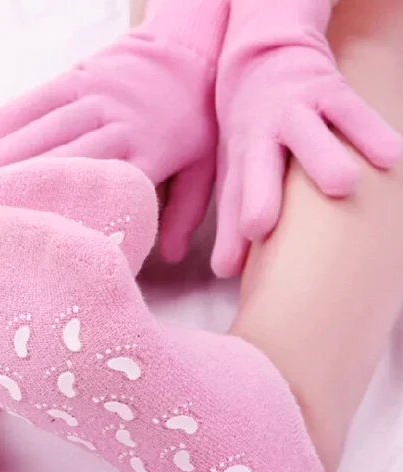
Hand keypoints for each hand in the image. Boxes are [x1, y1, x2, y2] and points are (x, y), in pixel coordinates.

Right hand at [0, 0, 228, 262]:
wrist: (194, 50)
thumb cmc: (196, 121)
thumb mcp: (203, 169)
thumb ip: (184, 213)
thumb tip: (169, 258)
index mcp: (152, 153)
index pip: (110, 186)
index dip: (78, 208)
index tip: (49, 230)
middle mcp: (123, 124)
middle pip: (73, 156)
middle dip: (34, 178)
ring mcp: (102, 95)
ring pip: (54, 125)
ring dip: (17, 147)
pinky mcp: (86, 71)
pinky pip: (47, 91)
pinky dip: (19, 109)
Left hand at [213, 0, 402, 276]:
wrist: (264, 61)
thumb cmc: (252, 136)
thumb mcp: (234, 174)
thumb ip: (231, 223)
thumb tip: (223, 273)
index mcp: (237, 160)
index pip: (230, 203)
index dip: (227, 234)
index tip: (225, 268)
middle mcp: (262, 137)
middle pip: (257, 168)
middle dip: (258, 196)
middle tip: (258, 227)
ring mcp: (296, 112)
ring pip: (309, 134)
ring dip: (323, 158)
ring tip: (342, 186)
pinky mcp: (331, 91)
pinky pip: (353, 111)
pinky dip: (372, 132)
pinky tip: (391, 157)